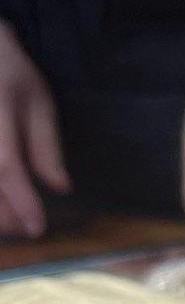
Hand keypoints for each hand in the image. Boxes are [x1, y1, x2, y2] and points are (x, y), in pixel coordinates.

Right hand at [0, 22, 68, 237]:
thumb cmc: (9, 74)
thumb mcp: (38, 103)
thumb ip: (47, 147)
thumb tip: (61, 188)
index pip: (6, 168)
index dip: (22, 202)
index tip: (37, 228)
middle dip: (5, 217)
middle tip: (27, 229)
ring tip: (11, 223)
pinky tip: (1, 209)